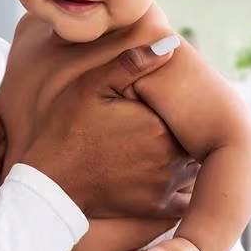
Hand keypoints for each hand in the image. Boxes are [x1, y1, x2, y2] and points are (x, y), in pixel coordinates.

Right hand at [21, 37, 198, 217]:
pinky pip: (187, 196)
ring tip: (181, 142)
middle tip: (190, 120)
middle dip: (195, 129)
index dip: (189, 105)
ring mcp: (166, 184)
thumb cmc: (67, 131)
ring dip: (193, 155)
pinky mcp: (157, 206)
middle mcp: (171, 157)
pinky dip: (188, 186)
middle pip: (199, 138)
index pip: (193, 111)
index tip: (183, 100)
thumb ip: (132, 64)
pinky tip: (175, 172)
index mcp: (161, 125)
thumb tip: (170, 44)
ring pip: (197, 165)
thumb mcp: (92, 87)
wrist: (51, 185)